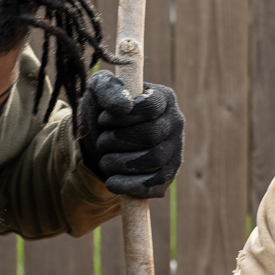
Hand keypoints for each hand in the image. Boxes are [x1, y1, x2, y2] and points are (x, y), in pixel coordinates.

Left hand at [77, 71, 183, 198]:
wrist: (104, 145)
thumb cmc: (104, 114)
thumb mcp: (98, 94)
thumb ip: (107, 88)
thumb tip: (124, 106)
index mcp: (163, 98)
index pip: (150, 107)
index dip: (122, 117)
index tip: (103, 120)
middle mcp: (175, 122)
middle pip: (150, 135)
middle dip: (118, 141)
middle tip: (102, 142)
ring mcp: (175, 150)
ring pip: (153, 161)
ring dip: (120, 163)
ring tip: (105, 160)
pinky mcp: (169, 175)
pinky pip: (155, 185)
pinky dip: (129, 185)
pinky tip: (112, 182)